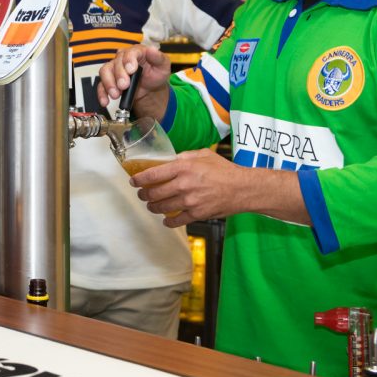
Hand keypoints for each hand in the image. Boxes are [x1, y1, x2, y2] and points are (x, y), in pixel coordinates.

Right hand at [96, 45, 172, 119]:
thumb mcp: (163, 66)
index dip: (129, 60)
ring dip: (109, 84)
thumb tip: (152, 49)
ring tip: (115, 94)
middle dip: (119, 75)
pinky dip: (102, 93)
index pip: (130, 52)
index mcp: (137, 52)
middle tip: (124, 86)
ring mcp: (114, 68)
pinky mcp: (109, 80)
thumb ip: (158, 58)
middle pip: (116, 62)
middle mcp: (123, 58)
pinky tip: (105, 101)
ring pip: (105, 71)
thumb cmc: (156, 74)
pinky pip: (101, 84)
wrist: (150, 88)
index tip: (131, 70)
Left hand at [129, 149, 249, 226]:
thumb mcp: (203, 155)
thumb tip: (170, 159)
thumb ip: (184, 156)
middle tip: (142, 194)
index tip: (134, 181)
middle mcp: (183, 184)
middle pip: (154, 193)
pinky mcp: (196, 214)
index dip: (139, 179)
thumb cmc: (225, 170)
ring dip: (153, 208)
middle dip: (144, 195)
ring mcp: (189, 201)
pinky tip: (166, 220)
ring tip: (152, 206)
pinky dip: (168, 222)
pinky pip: (176, 221)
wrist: (243, 188)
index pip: (152, 174)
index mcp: (183, 167)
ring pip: (162, 208)